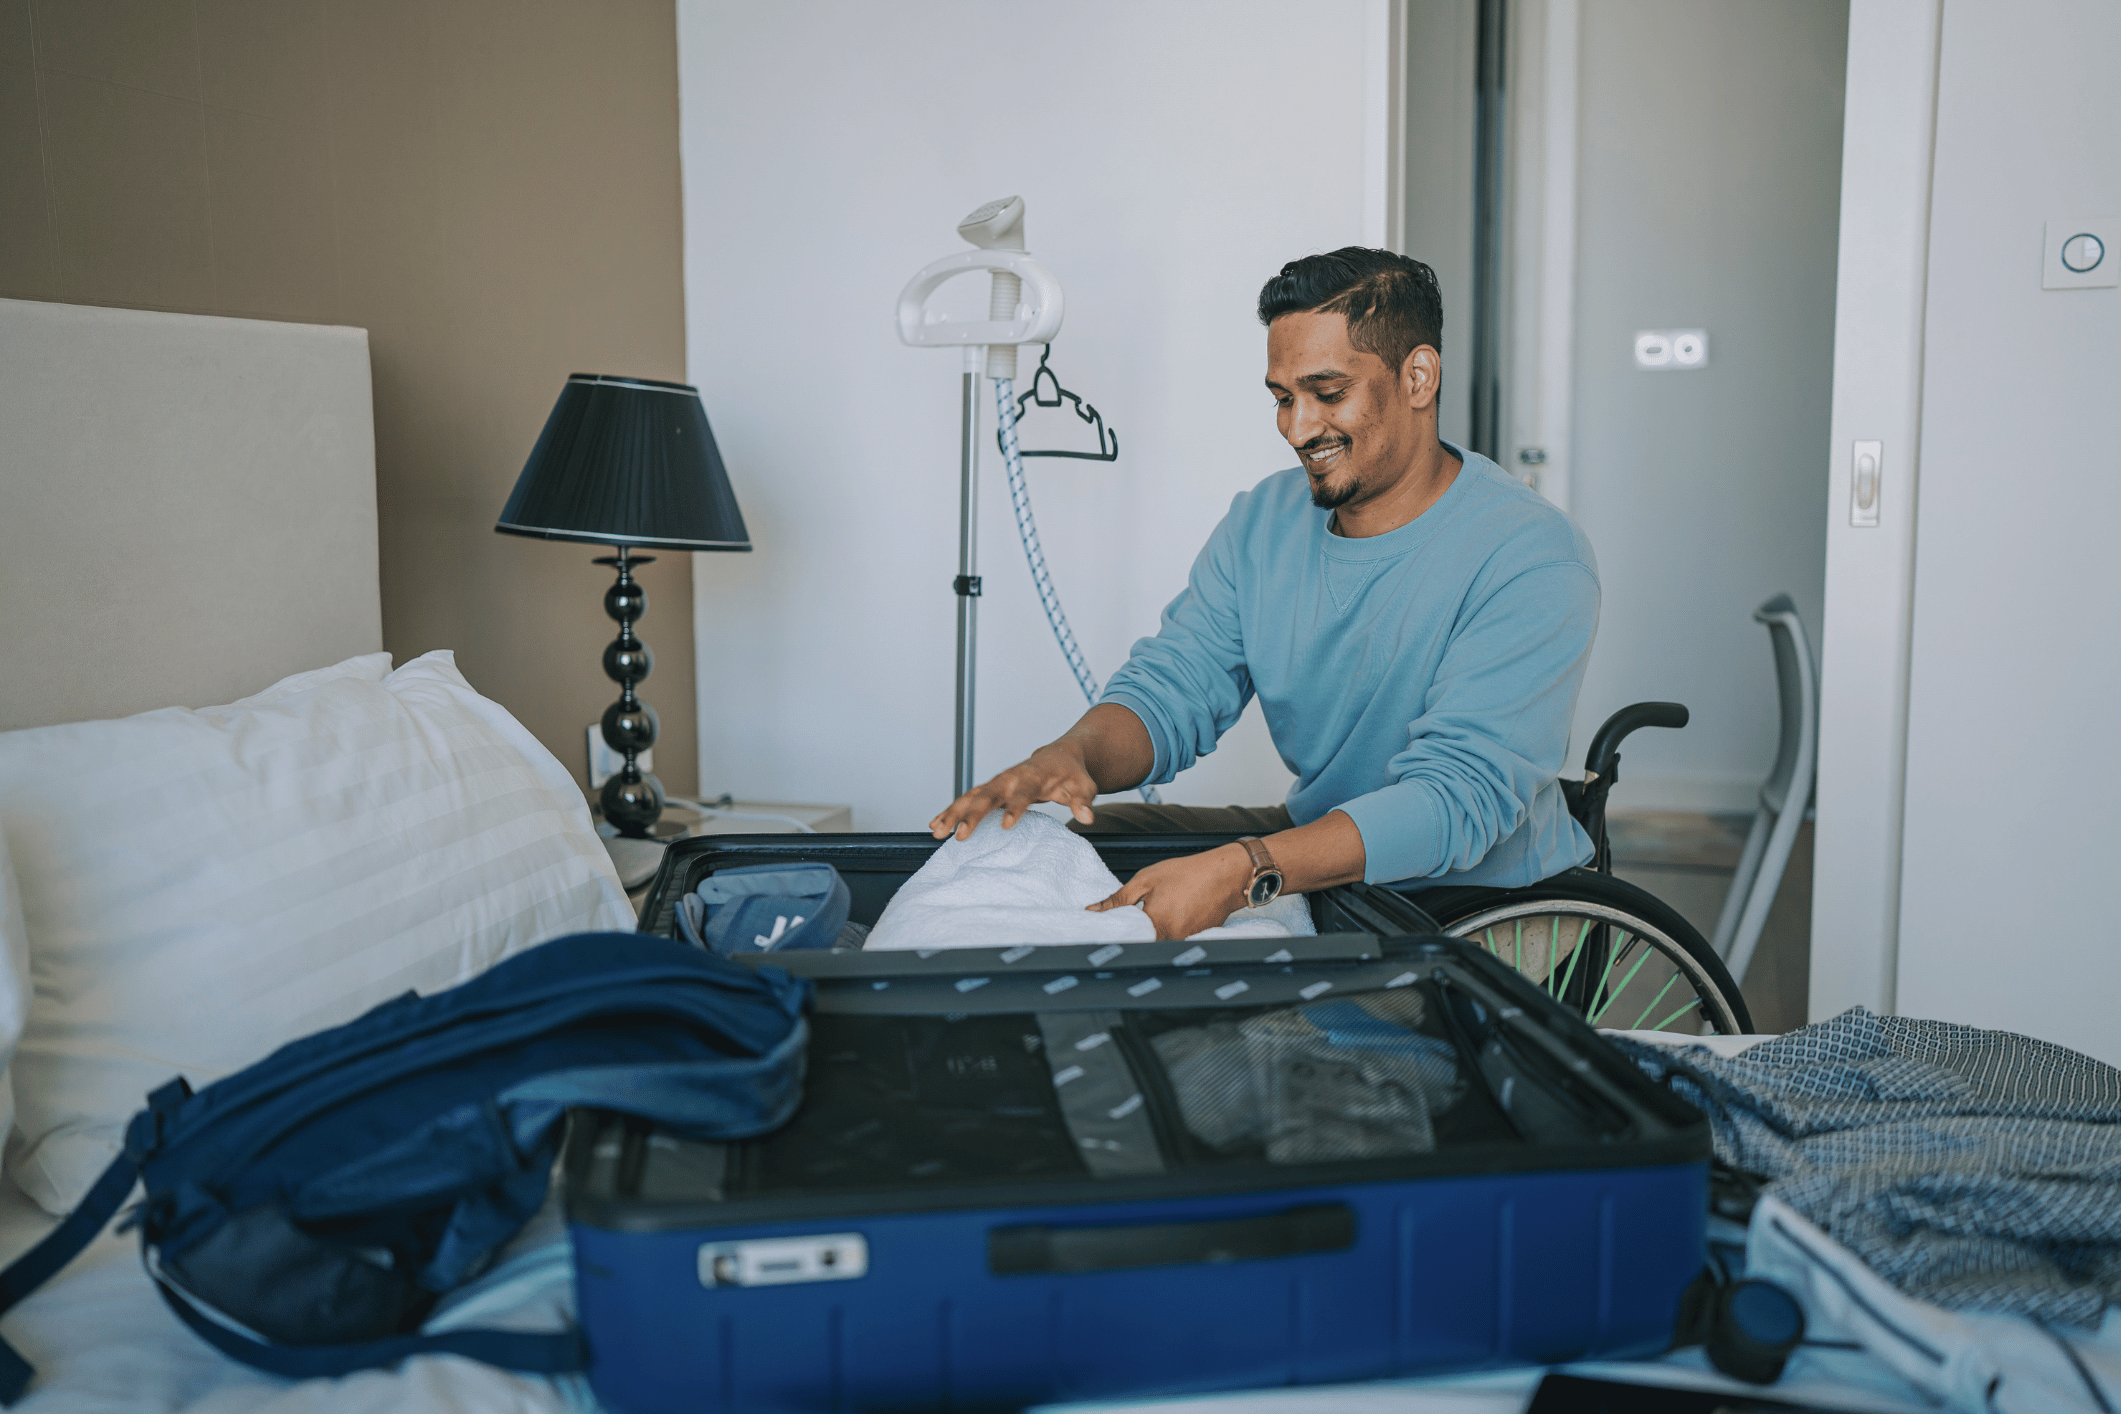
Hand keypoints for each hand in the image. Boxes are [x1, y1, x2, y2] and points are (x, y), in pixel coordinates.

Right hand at [929, 742, 1100, 840]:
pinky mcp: (991, 790)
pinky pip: (967, 800)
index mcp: (1034, 776)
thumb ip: (1083, 801)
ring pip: (971, 796)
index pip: (1023, 792)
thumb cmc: (1072, 774)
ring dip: (953, 812)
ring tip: (937, 831)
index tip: (1006, 826)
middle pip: (988, 794)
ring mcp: (998, 783)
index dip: (1015, 807)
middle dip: (972, 814)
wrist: (1059, 756)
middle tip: (960, 834)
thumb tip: (1088, 817)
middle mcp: (1011, 778)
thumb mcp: (1084, 786)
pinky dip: (951, 811)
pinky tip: (936, 825)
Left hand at [1087, 844, 1251, 940]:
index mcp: (1156, 924)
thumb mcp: (1146, 880)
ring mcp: (1186, 942)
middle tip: (1128, 924)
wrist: (1226, 875)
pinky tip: (1173, 916)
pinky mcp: (1196, 940)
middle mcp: (1172, 938)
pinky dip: (1169, 932)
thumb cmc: (1188, 873)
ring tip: (1154, 916)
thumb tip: (1093, 911)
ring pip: (1160, 944)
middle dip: (1134, 937)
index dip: (1116, 936)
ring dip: (1151, 935)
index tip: (1105, 933)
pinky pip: (1176, 941)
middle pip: (1143, 946)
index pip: (1127, 940)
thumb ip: (1118, 898)